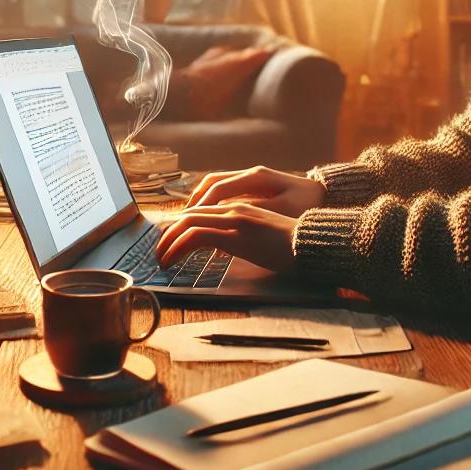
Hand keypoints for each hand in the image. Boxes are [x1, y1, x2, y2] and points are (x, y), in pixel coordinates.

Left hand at [155, 202, 298, 272]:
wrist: (311, 244)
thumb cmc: (292, 247)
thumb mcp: (262, 238)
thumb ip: (241, 237)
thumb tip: (223, 248)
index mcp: (241, 208)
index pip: (201, 212)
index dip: (180, 225)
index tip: (170, 241)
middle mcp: (234, 209)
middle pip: (190, 215)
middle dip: (169, 234)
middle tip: (159, 252)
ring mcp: (234, 219)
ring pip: (188, 223)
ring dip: (169, 241)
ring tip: (160, 259)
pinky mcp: (234, 234)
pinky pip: (195, 236)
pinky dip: (177, 247)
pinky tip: (171, 260)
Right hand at [186, 166, 324, 217]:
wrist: (329, 197)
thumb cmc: (307, 206)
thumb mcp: (281, 211)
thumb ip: (252, 213)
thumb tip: (224, 219)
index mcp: (255, 178)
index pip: (217, 189)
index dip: (200, 206)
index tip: (186, 222)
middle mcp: (250, 174)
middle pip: (212, 183)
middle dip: (194, 201)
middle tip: (179, 221)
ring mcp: (253, 178)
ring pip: (217, 184)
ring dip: (201, 200)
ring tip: (188, 219)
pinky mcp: (257, 186)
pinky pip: (227, 190)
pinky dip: (212, 201)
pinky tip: (209, 216)